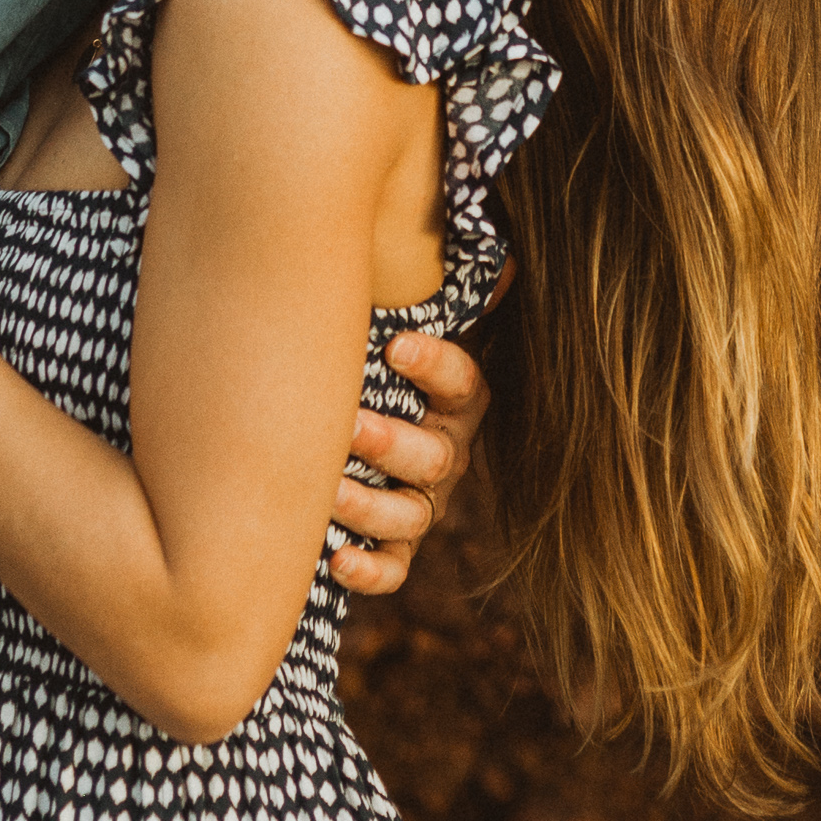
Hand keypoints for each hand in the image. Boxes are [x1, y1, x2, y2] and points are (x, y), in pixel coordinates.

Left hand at [329, 291, 500, 594]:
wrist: (329, 423)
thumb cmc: (364, 363)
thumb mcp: (387, 322)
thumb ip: (421, 290)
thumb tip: (491, 252)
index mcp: (452, 399)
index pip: (463, 382)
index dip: (435, 365)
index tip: (395, 345)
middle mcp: (444, 452)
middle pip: (436, 456)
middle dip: (393, 443)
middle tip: (351, 427)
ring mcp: (421, 501)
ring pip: (412, 515)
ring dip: (372, 505)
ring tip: (328, 490)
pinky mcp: (392, 545)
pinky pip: (392, 567)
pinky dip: (368, 568)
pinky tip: (336, 556)